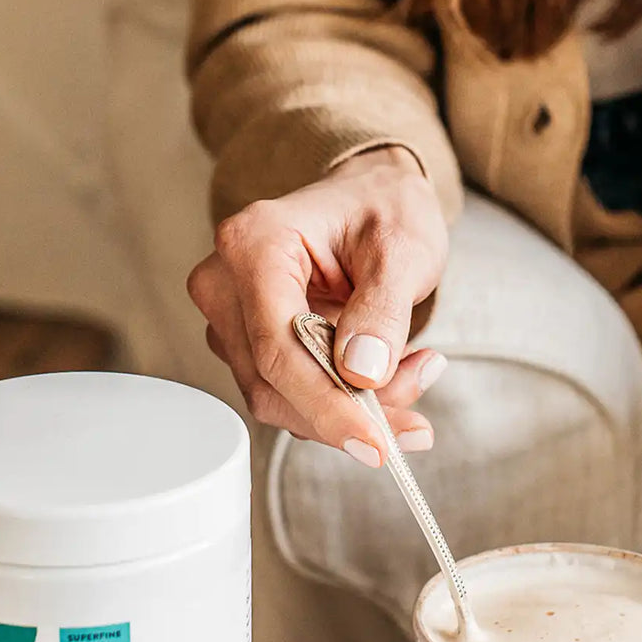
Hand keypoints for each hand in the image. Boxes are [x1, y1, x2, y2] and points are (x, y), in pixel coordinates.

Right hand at [187, 147, 449, 466]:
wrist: (370, 197)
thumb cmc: (383, 209)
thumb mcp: (403, 248)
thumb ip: (383, 310)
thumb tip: (362, 372)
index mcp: (253, 244)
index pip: (278, 348)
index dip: (327, 406)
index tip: (377, 444)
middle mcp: (225, 281)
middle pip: (272, 384)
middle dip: (347, 413)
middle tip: (416, 423)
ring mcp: (229, 315)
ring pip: (277, 399)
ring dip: (348, 410)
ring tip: (412, 375)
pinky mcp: (246, 341)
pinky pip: (285, 393)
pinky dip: (338, 402)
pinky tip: (384, 377)